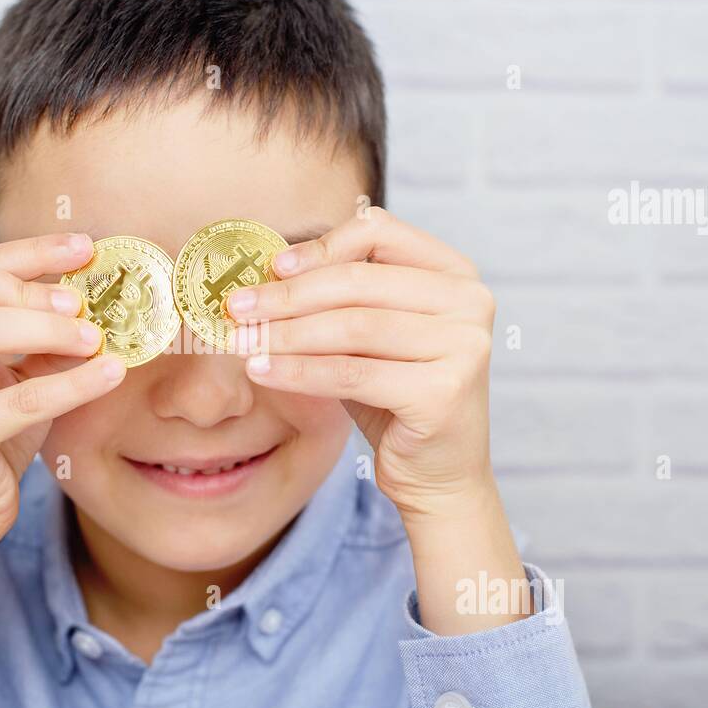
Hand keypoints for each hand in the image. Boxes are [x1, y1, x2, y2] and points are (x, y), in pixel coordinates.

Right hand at [0, 233, 125, 556]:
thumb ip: (35, 330)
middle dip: (29, 284)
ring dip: (48, 327)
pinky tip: (110, 373)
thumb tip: (89, 286)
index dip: (29, 251)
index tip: (83, 247)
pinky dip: (72, 383)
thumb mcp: (12, 373)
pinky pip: (21, 399)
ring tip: (95, 337)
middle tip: (80, 302)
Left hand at [227, 207, 496, 520]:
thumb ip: (337, 298)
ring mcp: (463, 346)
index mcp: (455, 274)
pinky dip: (297, 371)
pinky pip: (350, 374)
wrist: (437, 474)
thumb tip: (264, 271)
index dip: (320, 246)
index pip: (379, 233)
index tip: (272, 267)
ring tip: (240, 340)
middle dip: (287, 295)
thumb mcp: (369, 337)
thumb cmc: (396, 398)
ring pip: (352, 327)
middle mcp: (470, 302)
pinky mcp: (443, 393)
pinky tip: (260, 370)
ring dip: (285, 333)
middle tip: (236, 307)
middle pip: (358, 281)